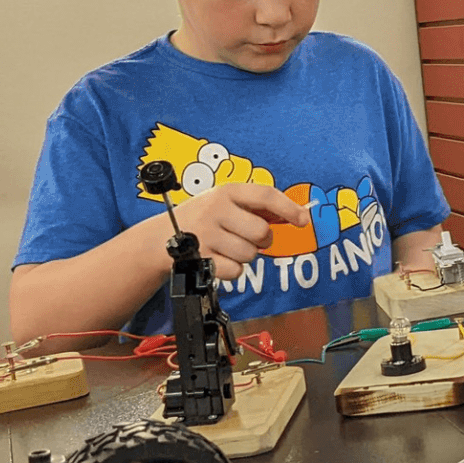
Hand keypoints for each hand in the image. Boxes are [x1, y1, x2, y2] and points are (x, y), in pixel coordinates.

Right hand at [148, 183, 309, 279]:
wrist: (159, 238)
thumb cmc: (202, 218)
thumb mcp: (225, 203)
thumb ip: (257, 207)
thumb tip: (298, 215)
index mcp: (226, 192)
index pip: (265, 195)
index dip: (288, 208)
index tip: (304, 220)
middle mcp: (215, 210)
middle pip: (262, 231)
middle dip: (262, 239)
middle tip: (248, 236)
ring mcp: (206, 234)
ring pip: (250, 254)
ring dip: (246, 255)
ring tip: (227, 246)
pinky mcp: (200, 258)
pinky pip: (236, 271)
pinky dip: (233, 270)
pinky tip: (219, 259)